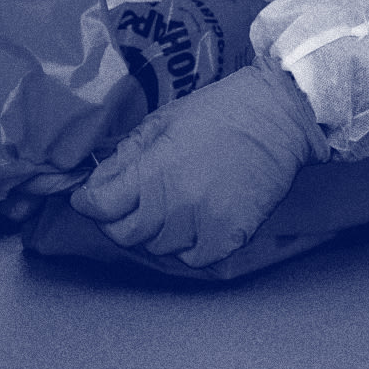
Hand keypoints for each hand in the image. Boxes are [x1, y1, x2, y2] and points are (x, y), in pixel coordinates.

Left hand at [68, 64, 326, 267]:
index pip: (101, 205)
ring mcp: (204, 223)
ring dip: (155, 230)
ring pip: (157, 247)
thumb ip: (127, 155)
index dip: (90, 201)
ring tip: (170, 204)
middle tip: (127, 202)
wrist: (279, 116)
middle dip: (117, 219)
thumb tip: (97, 183)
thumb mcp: (164, 120)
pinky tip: (194, 221)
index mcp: (156, 169)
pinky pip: (192, 258)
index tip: (91, 198)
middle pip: (124, 234)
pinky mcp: (230, 237)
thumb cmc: (220, 110)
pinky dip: (187, 244)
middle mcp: (177, 203)